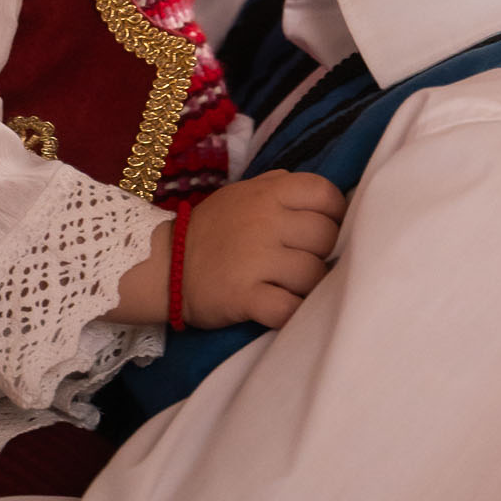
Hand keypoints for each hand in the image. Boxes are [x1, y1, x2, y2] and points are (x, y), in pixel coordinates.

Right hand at [182, 168, 343, 330]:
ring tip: (292, 287)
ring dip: (309, 287)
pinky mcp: (245, 296)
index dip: (334, 215)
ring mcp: (255, 259)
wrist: (165, 264)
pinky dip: (294, 314)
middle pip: (326, 237)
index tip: (321, 231)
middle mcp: (266, 221)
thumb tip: (326, 197)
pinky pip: (289, 309)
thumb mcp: (243, 192)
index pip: (326, 195)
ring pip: (314, 275)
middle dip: (323, 254)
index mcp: (269, 192)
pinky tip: (285, 309)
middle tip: (304, 262)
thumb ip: (282, 186)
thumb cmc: (213, 229)